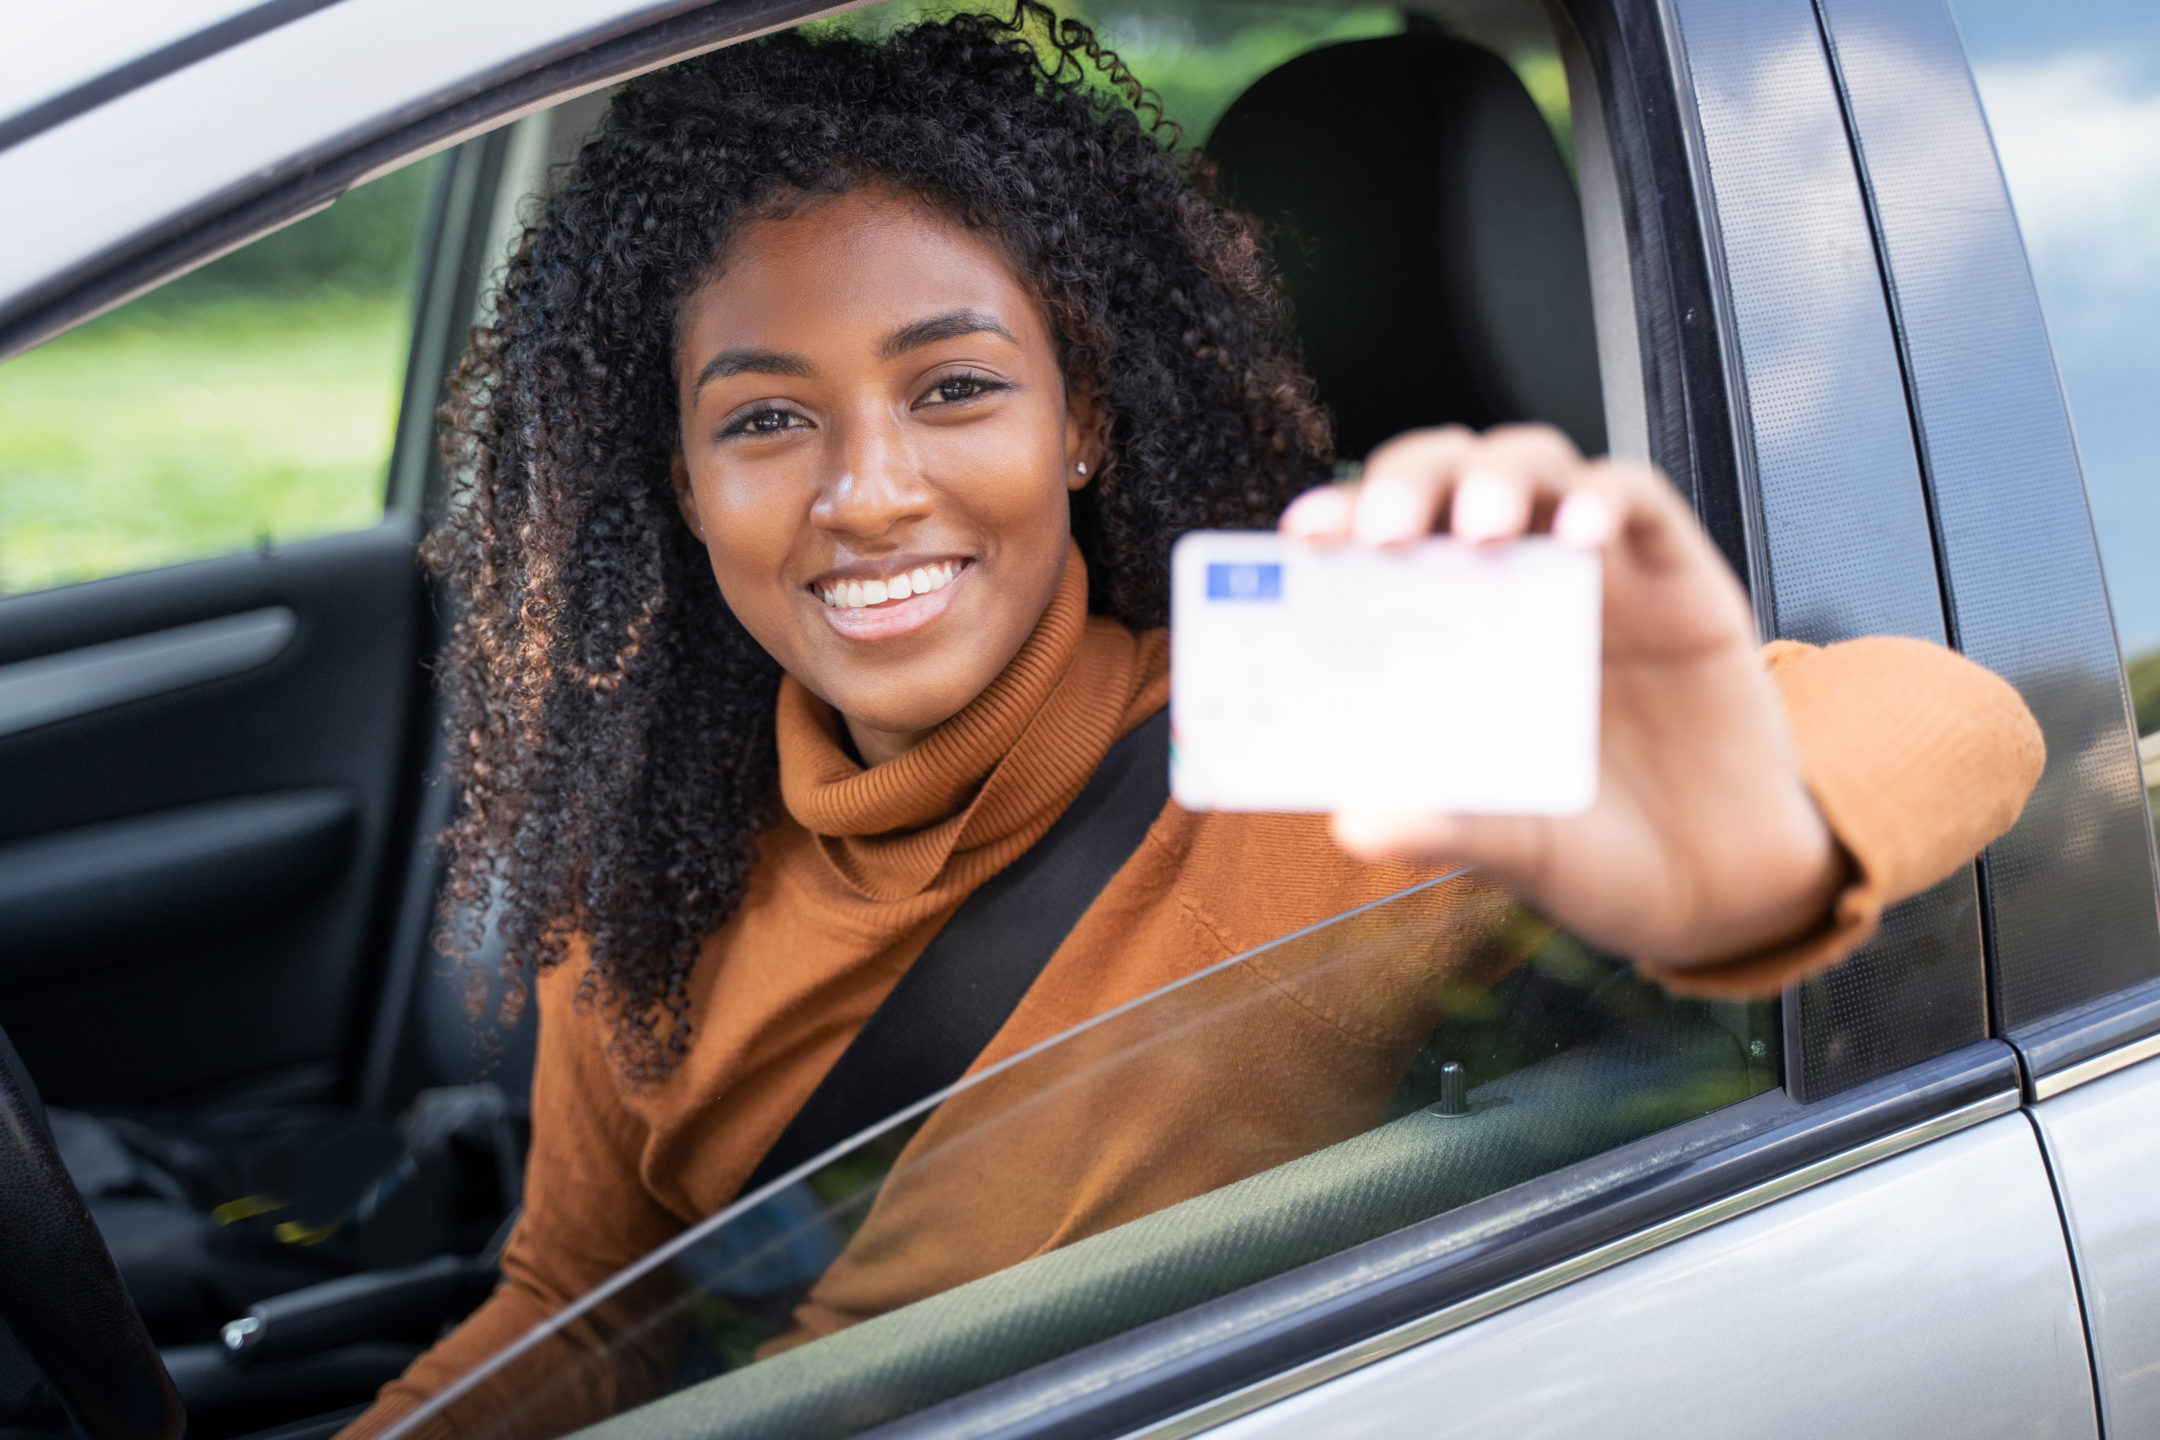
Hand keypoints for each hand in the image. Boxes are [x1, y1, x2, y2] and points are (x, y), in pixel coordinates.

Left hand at [1281, 424, 1844, 967]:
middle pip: (1448, 477)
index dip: (1341, 519)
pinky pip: (1638, 500)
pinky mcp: (1677, 572)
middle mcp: (1511, 583)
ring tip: (1481, 527)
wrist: (1719, 884)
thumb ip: (1445, 828)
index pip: (1380, 542)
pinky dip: (1605, 498)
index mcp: (1447, 633)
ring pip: (1535, 465)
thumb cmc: (1596, 850)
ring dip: (1498, 479)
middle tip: (1386, 532)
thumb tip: (1355, 822)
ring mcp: (1594, 569)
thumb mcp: (1514, 850)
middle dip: (1409, 484)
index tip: (1302, 536)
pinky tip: (1581, 534)